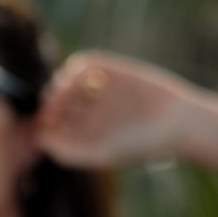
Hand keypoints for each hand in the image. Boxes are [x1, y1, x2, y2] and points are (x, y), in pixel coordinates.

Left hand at [35, 51, 209, 168]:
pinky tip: (80, 78)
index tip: (44, 124)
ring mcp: (103, 89)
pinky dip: (78, 67)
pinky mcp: (117, 70)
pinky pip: (87, 62)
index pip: (50, 123)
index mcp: (85, 132)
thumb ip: (69, 152)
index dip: (42, 121)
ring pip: (66, 80)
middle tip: (52, 105)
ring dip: (61, 84)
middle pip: (55, 100)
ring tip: (65, 91)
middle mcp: (91, 110)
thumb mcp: (102, 154)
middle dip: (50, 102)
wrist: (178, 122)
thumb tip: (39, 138)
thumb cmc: (142, 144)